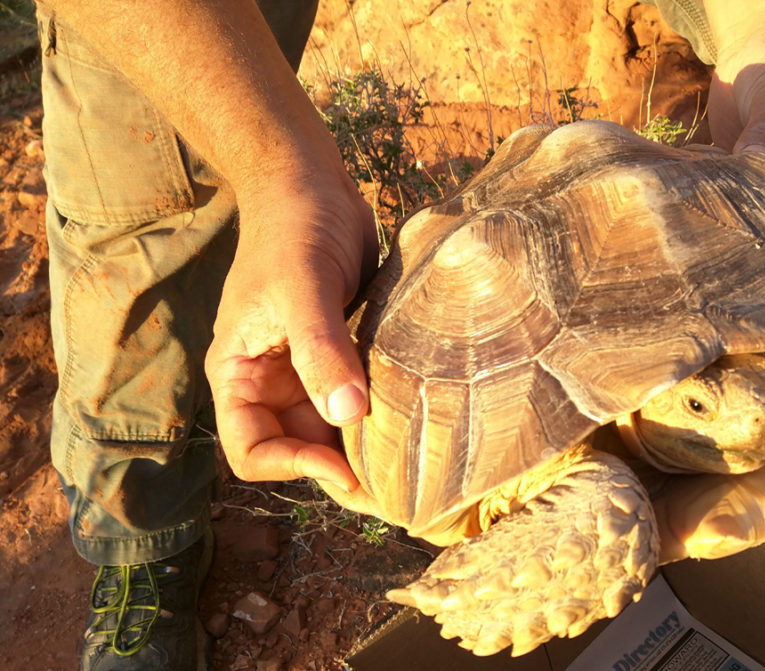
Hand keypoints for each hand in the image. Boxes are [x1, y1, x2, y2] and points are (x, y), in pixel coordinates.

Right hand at [205, 175, 380, 509]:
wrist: (313, 187)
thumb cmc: (293, 230)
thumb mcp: (302, 288)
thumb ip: (321, 349)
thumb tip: (347, 414)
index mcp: (240, 375)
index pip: (251, 449)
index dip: (292, 468)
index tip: (345, 466)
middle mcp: (271, 383)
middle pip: (297, 450)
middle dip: (338, 470)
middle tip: (393, 489)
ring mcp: (308, 371)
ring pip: (333, 430)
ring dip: (365, 447)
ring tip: (412, 465)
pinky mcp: (344, 355)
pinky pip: (359, 399)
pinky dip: (382, 415)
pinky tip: (417, 421)